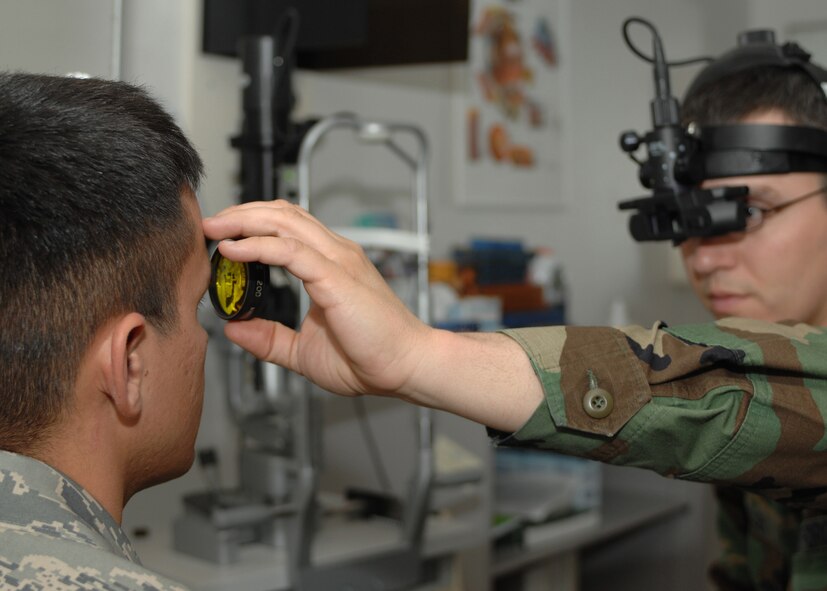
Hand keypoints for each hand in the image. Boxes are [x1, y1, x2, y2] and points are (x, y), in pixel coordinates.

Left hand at [202, 200, 431, 397]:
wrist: (406, 367)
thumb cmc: (368, 358)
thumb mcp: (303, 352)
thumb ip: (270, 339)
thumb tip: (234, 330)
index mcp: (330, 265)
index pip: (288, 226)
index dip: (253, 223)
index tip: (222, 235)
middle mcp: (335, 254)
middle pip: (282, 213)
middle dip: (242, 212)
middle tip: (210, 223)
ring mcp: (337, 261)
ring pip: (284, 222)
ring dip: (244, 220)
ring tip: (215, 227)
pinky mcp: (336, 276)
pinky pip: (289, 251)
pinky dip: (257, 246)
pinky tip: (233, 250)